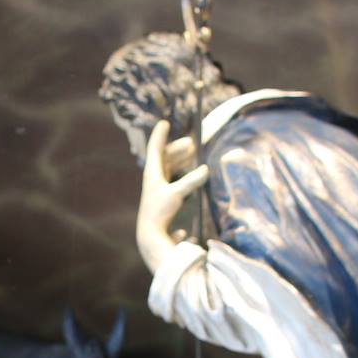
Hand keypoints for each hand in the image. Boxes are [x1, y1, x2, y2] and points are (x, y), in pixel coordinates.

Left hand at [135, 120, 208, 272]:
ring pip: (170, 167)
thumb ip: (191, 181)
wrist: (151, 234)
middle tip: (192, 143)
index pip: (156, 148)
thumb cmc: (160, 213)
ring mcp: (158, 187)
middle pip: (165, 157)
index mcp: (152, 173)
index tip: (164, 122)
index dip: (160, 135)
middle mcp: (154, 178)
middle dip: (178, 148)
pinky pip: (174, 177)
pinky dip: (182, 171)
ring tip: (194, 154)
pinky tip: (193, 173)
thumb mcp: (177, 195)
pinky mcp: (164, 196)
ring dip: (182, 159)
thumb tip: (206, 169)